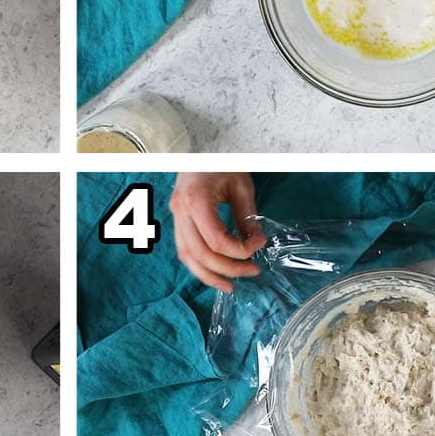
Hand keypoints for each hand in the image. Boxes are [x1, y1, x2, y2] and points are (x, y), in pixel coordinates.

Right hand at [169, 173, 267, 292]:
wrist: (199, 149)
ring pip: (187, 257)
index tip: (259, 243)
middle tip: (252, 271)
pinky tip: (215, 272)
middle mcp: (180, 211)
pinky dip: (199, 265)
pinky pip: (185, 249)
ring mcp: (175, 216)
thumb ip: (247, 215)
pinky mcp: (177, 219)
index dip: (240, 250)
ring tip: (229, 286)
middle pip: (200, 254)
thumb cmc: (220, 162)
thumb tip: (256, 242)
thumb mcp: (241, 185)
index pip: (216, 241)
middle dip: (228, 269)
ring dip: (209, 275)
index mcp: (195, 200)